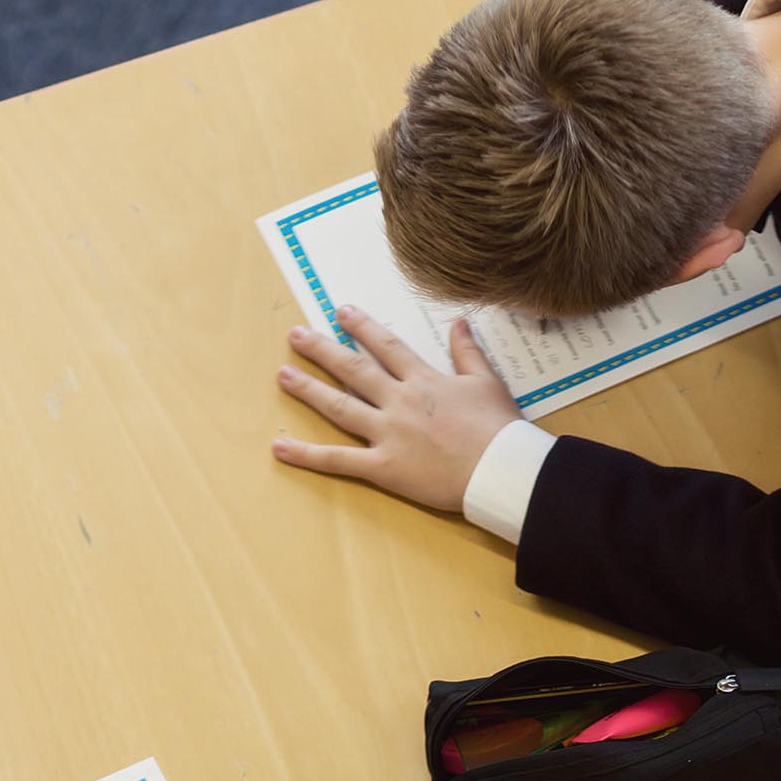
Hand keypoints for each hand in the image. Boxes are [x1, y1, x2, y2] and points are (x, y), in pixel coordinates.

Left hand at [272, 311, 520, 511]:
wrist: (500, 469)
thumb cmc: (500, 428)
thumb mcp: (487, 382)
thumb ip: (467, 352)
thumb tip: (459, 322)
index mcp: (423, 379)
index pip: (385, 345)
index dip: (361, 326)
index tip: (342, 311)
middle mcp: (399, 400)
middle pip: (353, 369)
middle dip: (323, 349)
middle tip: (297, 335)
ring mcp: (388, 433)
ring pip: (339, 406)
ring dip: (308, 389)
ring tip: (284, 375)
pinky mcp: (384, 467)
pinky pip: (339, 461)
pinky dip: (308, 455)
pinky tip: (280, 446)